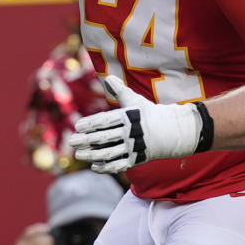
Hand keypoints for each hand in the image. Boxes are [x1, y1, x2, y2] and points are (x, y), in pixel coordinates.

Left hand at [69, 76, 201, 173]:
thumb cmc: (150, 114)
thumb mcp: (136, 100)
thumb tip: (107, 77)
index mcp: (129, 116)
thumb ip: (120, 91)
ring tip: (78, 154)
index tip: (77, 126)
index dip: (91, 123)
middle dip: (86, 140)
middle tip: (71, 141)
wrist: (173, 132)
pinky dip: (106, 167)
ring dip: (92, 155)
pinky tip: (94, 166)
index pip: (106, 120)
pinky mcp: (137, 159)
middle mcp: (131, 132)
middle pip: (104, 138)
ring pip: (109, 153)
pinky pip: (118, 165)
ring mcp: (134, 147)